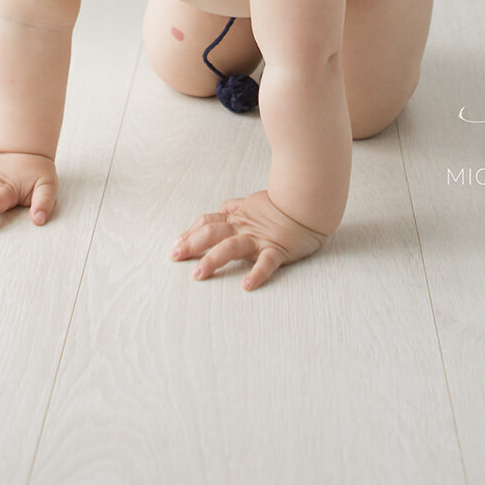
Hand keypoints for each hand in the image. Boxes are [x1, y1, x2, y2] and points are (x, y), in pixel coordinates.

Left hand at [168, 189, 330, 290]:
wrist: (310, 199)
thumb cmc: (284, 203)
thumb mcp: (254, 202)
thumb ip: (237, 208)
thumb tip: (221, 210)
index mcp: (238, 218)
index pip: (208, 223)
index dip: (190, 232)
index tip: (176, 244)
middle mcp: (244, 228)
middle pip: (212, 233)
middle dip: (191, 245)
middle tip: (174, 257)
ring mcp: (260, 238)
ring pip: (231, 247)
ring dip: (213, 260)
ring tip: (198, 275)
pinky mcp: (278, 249)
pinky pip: (266, 262)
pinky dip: (257, 273)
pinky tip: (246, 285)